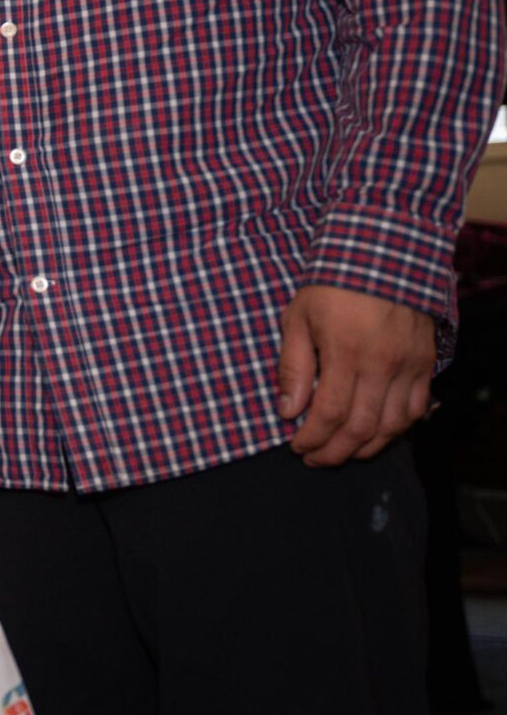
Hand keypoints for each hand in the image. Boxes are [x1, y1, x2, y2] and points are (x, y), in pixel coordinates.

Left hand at [276, 283, 435, 465]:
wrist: (382, 255)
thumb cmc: (331, 285)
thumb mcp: (298, 318)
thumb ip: (293, 367)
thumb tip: (288, 411)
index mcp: (346, 352)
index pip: (330, 413)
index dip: (312, 438)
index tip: (296, 446)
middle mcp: (383, 364)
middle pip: (363, 428)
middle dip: (335, 451)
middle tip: (314, 459)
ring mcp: (410, 365)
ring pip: (393, 426)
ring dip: (366, 447)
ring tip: (341, 452)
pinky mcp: (426, 363)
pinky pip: (417, 410)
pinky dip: (396, 429)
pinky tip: (375, 434)